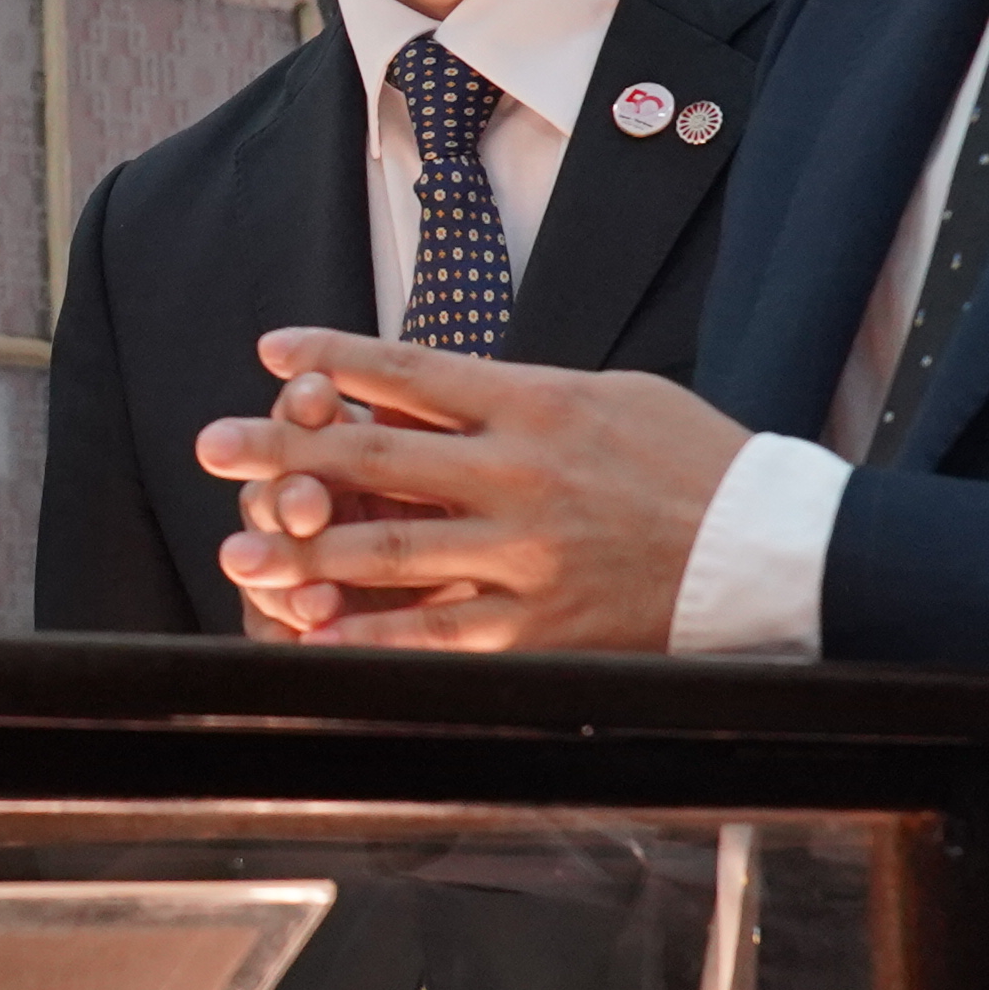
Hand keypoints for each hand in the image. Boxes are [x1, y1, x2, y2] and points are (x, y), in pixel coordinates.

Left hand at [191, 330, 746, 653]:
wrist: (775, 549)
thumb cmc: (692, 461)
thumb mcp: (609, 393)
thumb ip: (515, 394)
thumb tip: (424, 386)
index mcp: (538, 404)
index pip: (414, 375)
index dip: (335, 361)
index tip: (272, 351)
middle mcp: (523, 476)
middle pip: (380, 459)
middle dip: (285, 450)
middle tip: (213, 445)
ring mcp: (529, 557)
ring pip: (394, 553)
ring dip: (306, 553)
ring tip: (240, 549)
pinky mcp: (543, 627)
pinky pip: (440, 636)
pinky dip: (372, 638)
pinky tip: (315, 635)